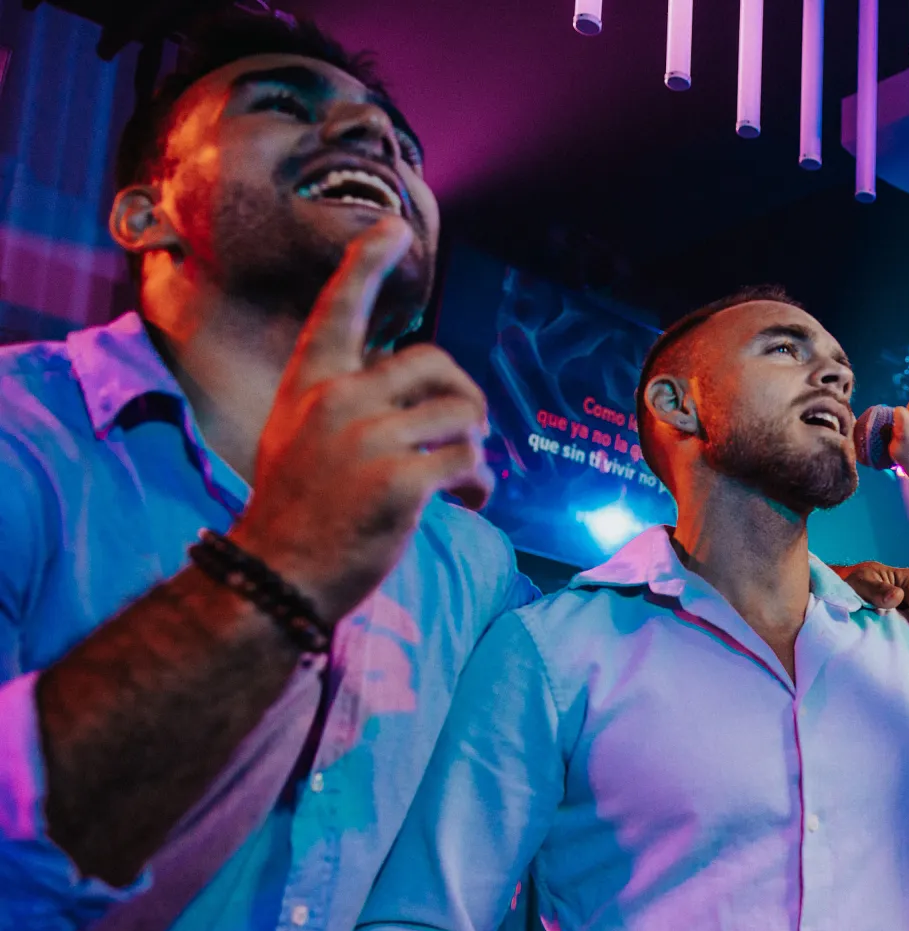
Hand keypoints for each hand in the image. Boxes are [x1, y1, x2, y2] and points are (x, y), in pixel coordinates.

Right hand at [233, 219, 492, 624]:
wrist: (276, 575)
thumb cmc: (297, 514)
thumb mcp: (302, 439)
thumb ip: (348, 405)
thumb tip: (418, 391)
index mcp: (311, 385)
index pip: (340, 310)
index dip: (366, 264)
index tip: (390, 225)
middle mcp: (337, 400)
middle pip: (435, 364)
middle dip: (463, 400)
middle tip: (462, 438)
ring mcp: (368, 438)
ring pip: (462, 415)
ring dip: (475, 449)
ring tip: (458, 481)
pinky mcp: (401, 480)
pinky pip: (471, 462)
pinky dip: (480, 486)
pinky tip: (465, 504)